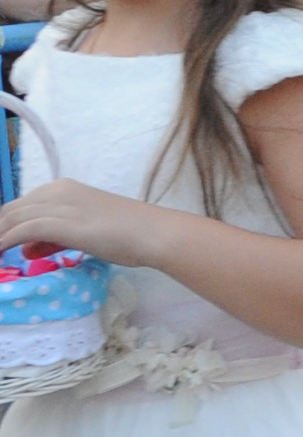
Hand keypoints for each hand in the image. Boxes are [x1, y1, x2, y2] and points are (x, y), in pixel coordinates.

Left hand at [0, 178, 172, 269]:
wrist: (154, 233)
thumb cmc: (128, 233)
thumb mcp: (83, 232)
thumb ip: (52, 238)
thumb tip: (24, 248)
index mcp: (63, 188)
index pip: (18, 206)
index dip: (3, 227)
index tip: (1, 245)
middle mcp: (57, 190)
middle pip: (9, 211)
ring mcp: (59, 205)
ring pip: (11, 219)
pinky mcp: (62, 222)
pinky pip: (21, 230)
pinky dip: (3, 242)